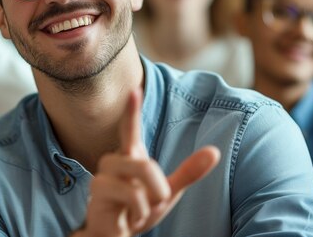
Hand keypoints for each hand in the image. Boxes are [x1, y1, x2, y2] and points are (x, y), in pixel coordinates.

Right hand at [76, 89, 220, 236]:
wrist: (116, 236)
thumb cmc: (137, 210)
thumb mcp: (168, 192)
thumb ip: (188, 173)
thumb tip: (215, 152)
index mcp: (131, 156)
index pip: (130, 129)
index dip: (132, 110)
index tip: (134, 90)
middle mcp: (114, 160)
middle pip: (144, 162)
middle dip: (158, 186)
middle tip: (154, 203)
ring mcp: (103, 175)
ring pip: (139, 174)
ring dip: (149, 199)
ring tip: (138, 212)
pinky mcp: (97, 191)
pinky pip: (132, 195)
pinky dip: (138, 212)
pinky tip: (126, 219)